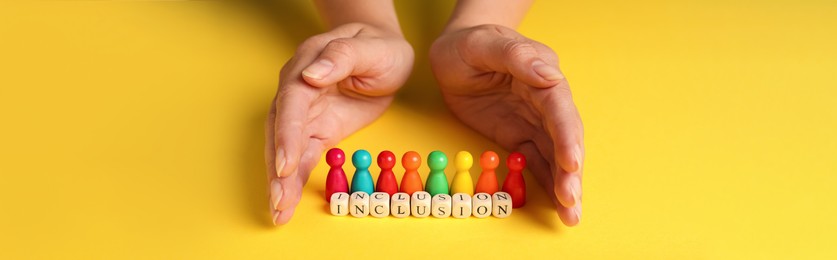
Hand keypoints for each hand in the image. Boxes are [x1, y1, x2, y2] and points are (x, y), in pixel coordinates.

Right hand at [266, 23, 412, 224]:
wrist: (386, 53)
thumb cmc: (379, 46)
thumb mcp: (370, 47)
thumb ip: (341, 58)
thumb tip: (311, 76)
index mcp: (307, 65)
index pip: (291, 102)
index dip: (287, 133)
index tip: (286, 163)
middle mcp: (298, 90)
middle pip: (280, 130)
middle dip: (278, 168)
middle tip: (280, 200)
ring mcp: (305, 113)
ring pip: (286, 149)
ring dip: (281, 181)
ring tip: (279, 212)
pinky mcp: (317, 130)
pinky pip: (302, 157)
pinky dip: (295, 180)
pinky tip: (288, 203)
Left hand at [430, 24, 583, 225]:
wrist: (453, 53)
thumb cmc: (469, 43)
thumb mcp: (484, 43)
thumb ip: (516, 56)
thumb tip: (549, 76)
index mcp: (541, 73)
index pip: (559, 107)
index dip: (567, 136)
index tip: (572, 162)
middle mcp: (546, 99)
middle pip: (563, 137)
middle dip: (570, 171)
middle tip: (572, 201)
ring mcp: (534, 120)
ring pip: (555, 155)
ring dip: (564, 184)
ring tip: (572, 215)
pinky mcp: (520, 135)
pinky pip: (537, 161)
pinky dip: (548, 183)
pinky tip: (558, 205)